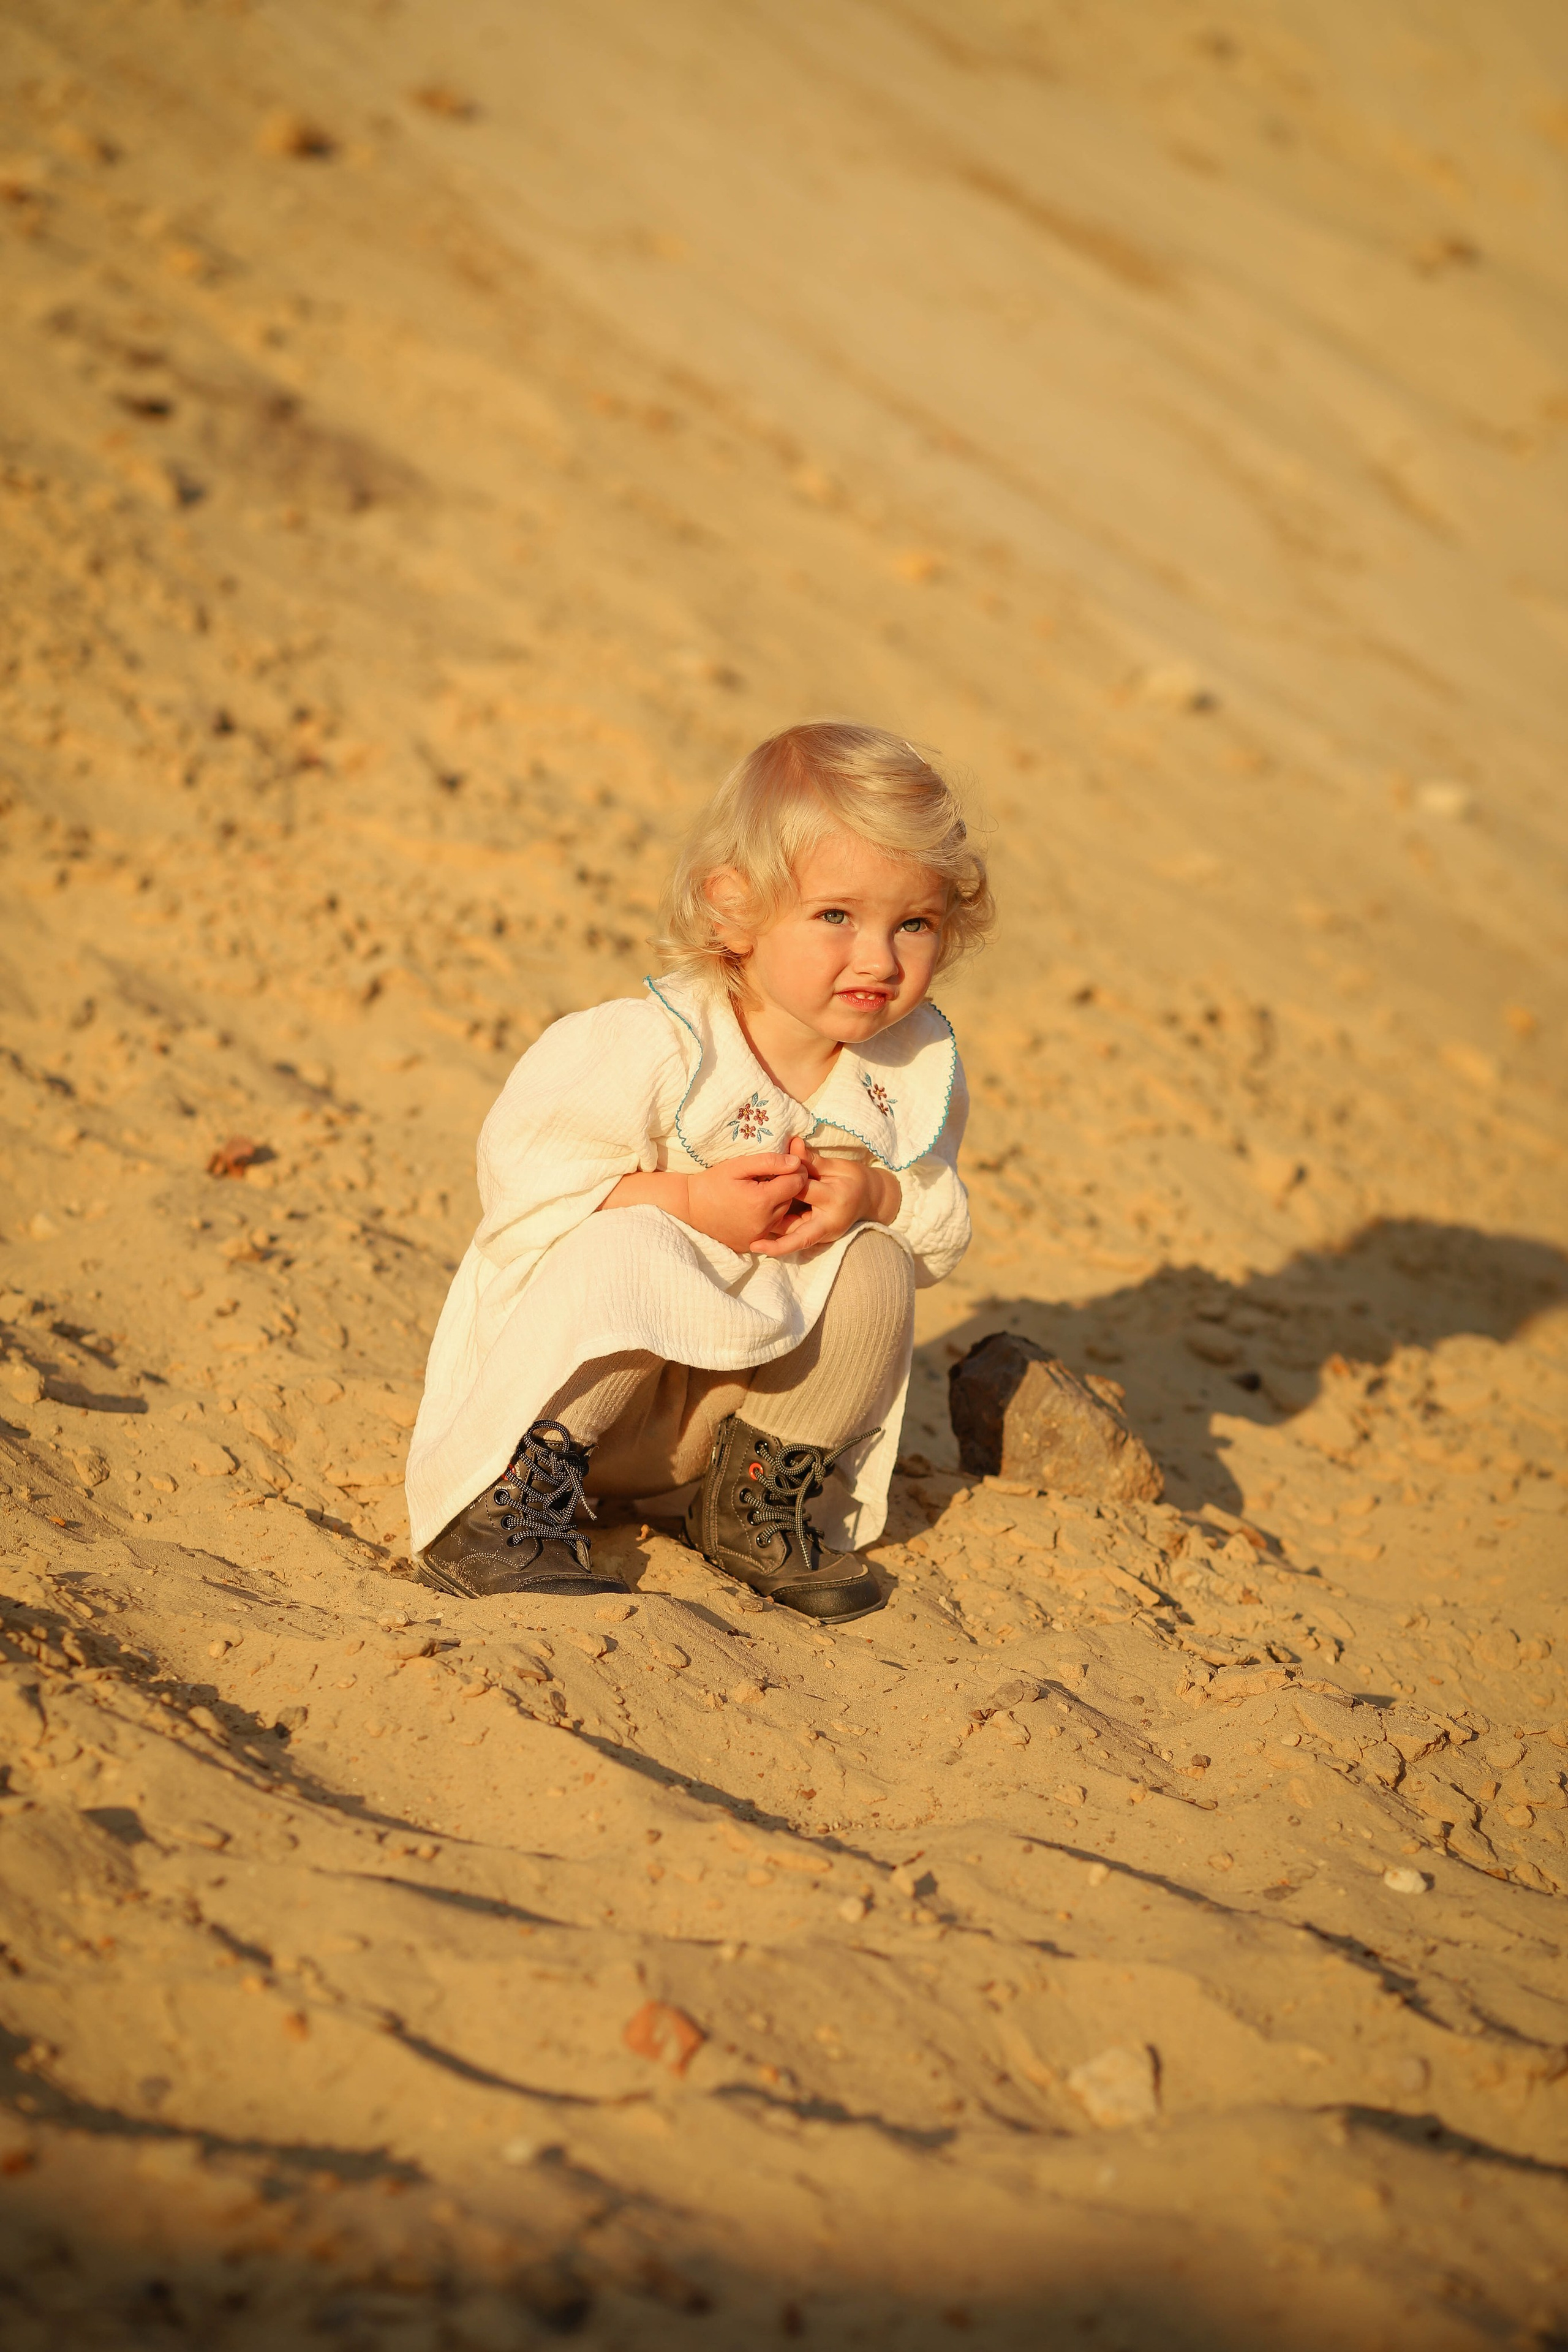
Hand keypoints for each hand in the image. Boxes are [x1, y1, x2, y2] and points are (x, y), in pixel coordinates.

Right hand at [683, 1152, 808, 1251]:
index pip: (797, 1183)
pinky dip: (768, 1217)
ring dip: (778, 1201)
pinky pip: (771, 1228)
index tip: (786, 1164)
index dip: (795, 1171)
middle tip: (770, 1176)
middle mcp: (764, 1222)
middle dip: (786, 1186)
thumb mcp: (738, 1165)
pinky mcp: (752, 1244)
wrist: (689, 1208)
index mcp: (762, 1201)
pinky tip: (753, 1208)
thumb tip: (796, 1162)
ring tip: (760, 1191)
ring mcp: (758, 1236)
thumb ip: (769, 1161)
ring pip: (783, 1214)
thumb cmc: (713, 1182)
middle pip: (792, 1199)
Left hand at [751, 1139, 900, 1257]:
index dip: (784, 1183)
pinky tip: (761, 1243)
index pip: (803, 1190)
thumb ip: (811, 1159)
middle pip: (798, 1230)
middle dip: (775, 1233)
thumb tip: (792, 1142)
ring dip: (775, 1243)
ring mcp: (827, 1233)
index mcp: (835, 1197)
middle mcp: (831, 1221)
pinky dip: (782, 1242)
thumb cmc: (852, 1178)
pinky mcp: (822, 1238)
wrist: (870, 1198)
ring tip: (752, 1244)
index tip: (765, 1178)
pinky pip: (799, 1241)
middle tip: (752, 1240)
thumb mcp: (836, 1165)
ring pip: (797, 1240)